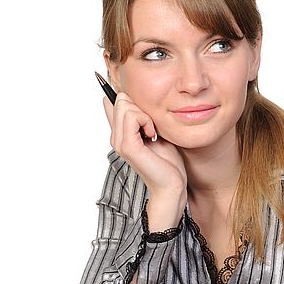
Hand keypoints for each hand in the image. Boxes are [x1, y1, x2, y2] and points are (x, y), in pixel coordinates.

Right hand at [103, 93, 186, 225]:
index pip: (112, 102)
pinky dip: (146, 121)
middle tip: (152, 127)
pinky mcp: (127, 146)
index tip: (144, 111)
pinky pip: (132, 117)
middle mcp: (116, 137)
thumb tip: (136, 99)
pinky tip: (152, 135)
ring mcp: (119, 142)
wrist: (172, 185)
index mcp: (121, 133)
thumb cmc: (168, 163)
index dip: (125, 97)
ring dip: (145, 115)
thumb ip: (144, 118)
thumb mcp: (156, 132)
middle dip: (141, 107)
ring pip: (125, 105)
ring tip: (152, 132)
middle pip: (121, 100)